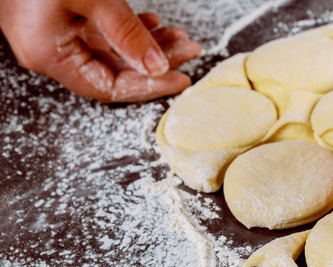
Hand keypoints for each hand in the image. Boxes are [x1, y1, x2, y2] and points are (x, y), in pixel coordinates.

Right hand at [0, 0, 201, 102]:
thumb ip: (126, 34)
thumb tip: (156, 66)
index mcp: (47, 54)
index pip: (108, 87)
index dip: (149, 86)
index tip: (181, 78)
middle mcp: (47, 50)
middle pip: (113, 70)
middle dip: (156, 60)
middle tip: (189, 50)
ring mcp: (51, 34)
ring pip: (109, 51)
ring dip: (146, 43)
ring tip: (178, 35)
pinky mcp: (56, 17)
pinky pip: (98, 34)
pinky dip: (127, 30)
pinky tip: (152, 23)